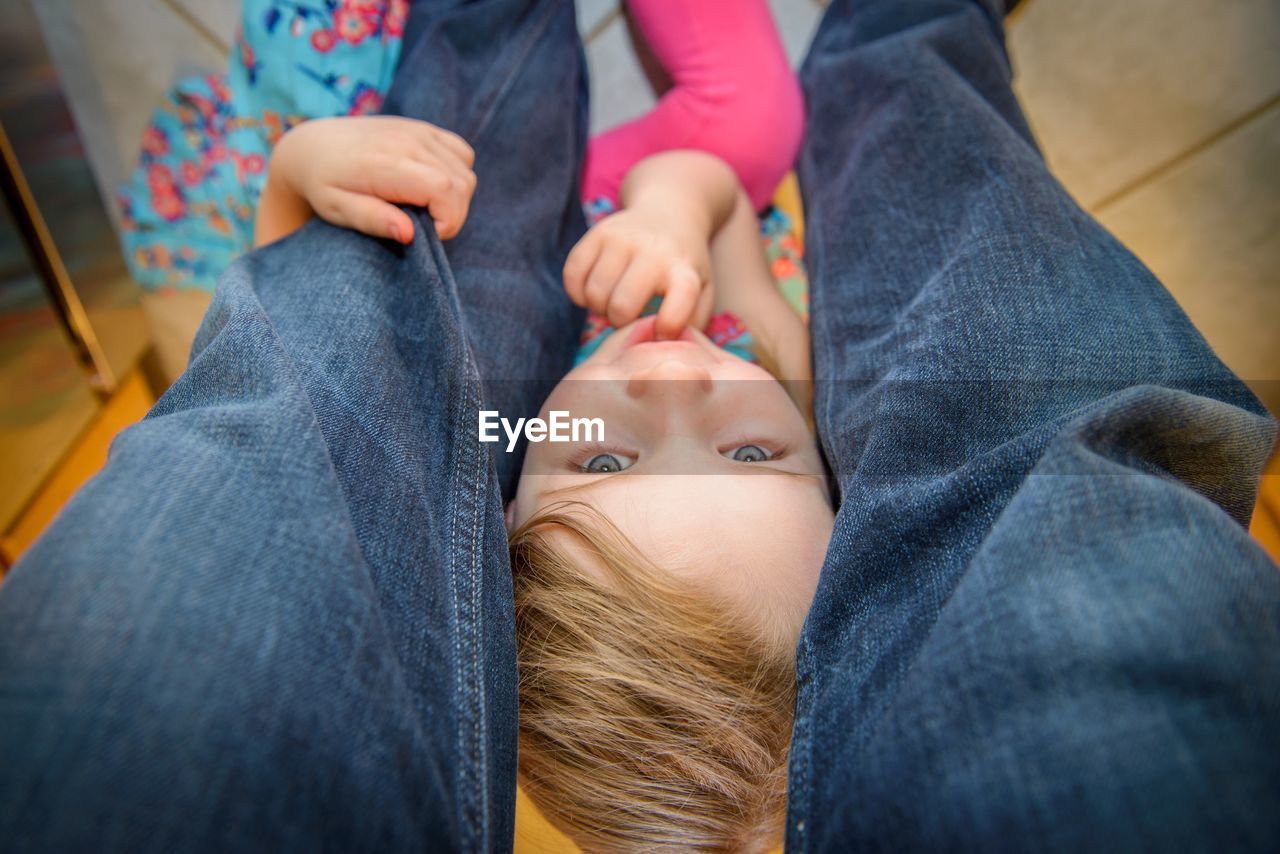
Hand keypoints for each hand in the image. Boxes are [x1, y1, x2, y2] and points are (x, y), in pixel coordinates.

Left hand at [269, 116, 475, 242]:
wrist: (314, 145)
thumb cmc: (323, 184)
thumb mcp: (338, 210)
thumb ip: (373, 220)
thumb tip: (410, 234)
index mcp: (385, 163)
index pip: (444, 189)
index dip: (448, 220)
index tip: (427, 234)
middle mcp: (407, 141)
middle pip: (461, 183)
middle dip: (453, 215)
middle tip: (425, 226)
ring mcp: (418, 131)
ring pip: (465, 171)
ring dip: (456, 197)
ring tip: (427, 208)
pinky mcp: (425, 128)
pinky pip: (462, 154)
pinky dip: (457, 174)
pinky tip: (433, 186)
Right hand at [562, 206, 713, 338]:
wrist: (669, 211)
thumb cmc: (683, 264)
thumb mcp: (702, 290)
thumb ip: (692, 322)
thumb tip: (665, 343)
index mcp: (684, 271)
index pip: (673, 313)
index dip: (663, 331)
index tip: (661, 330)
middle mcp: (653, 252)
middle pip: (620, 308)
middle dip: (619, 322)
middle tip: (628, 316)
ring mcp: (623, 239)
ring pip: (594, 293)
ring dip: (599, 308)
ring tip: (613, 302)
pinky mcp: (598, 232)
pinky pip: (572, 275)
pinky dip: (578, 293)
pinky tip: (593, 291)